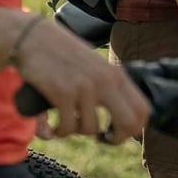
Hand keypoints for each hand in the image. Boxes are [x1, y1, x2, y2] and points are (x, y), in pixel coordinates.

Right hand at [14, 18, 148, 143]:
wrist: (34, 37)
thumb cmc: (64, 53)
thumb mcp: (96, 65)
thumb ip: (110, 86)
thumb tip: (124, 118)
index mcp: (116, 74)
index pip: (143, 109)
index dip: (135, 129)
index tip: (119, 132)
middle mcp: (104, 81)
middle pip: (128, 123)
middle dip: (116, 139)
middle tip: (102, 138)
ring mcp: (84, 87)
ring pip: (92, 129)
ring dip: (78, 131)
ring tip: (68, 124)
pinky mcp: (62, 93)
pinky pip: (67, 128)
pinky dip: (58, 133)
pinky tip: (52, 127)